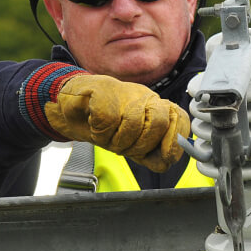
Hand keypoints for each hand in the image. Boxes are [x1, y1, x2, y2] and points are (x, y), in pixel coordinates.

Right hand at [44, 74, 190, 171]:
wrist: (70, 106)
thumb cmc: (103, 125)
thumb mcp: (131, 144)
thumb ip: (151, 154)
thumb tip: (168, 162)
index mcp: (155, 109)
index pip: (180, 118)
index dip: (175, 140)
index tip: (166, 155)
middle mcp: (144, 98)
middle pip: (159, 122)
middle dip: (141, 145)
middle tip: (124, 148)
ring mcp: (124, 91)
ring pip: (132, 122)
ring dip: (116, 140)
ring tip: (107, 137)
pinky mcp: (101, 88)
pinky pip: (107, 118)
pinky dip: (99, 130)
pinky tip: (94, 126)